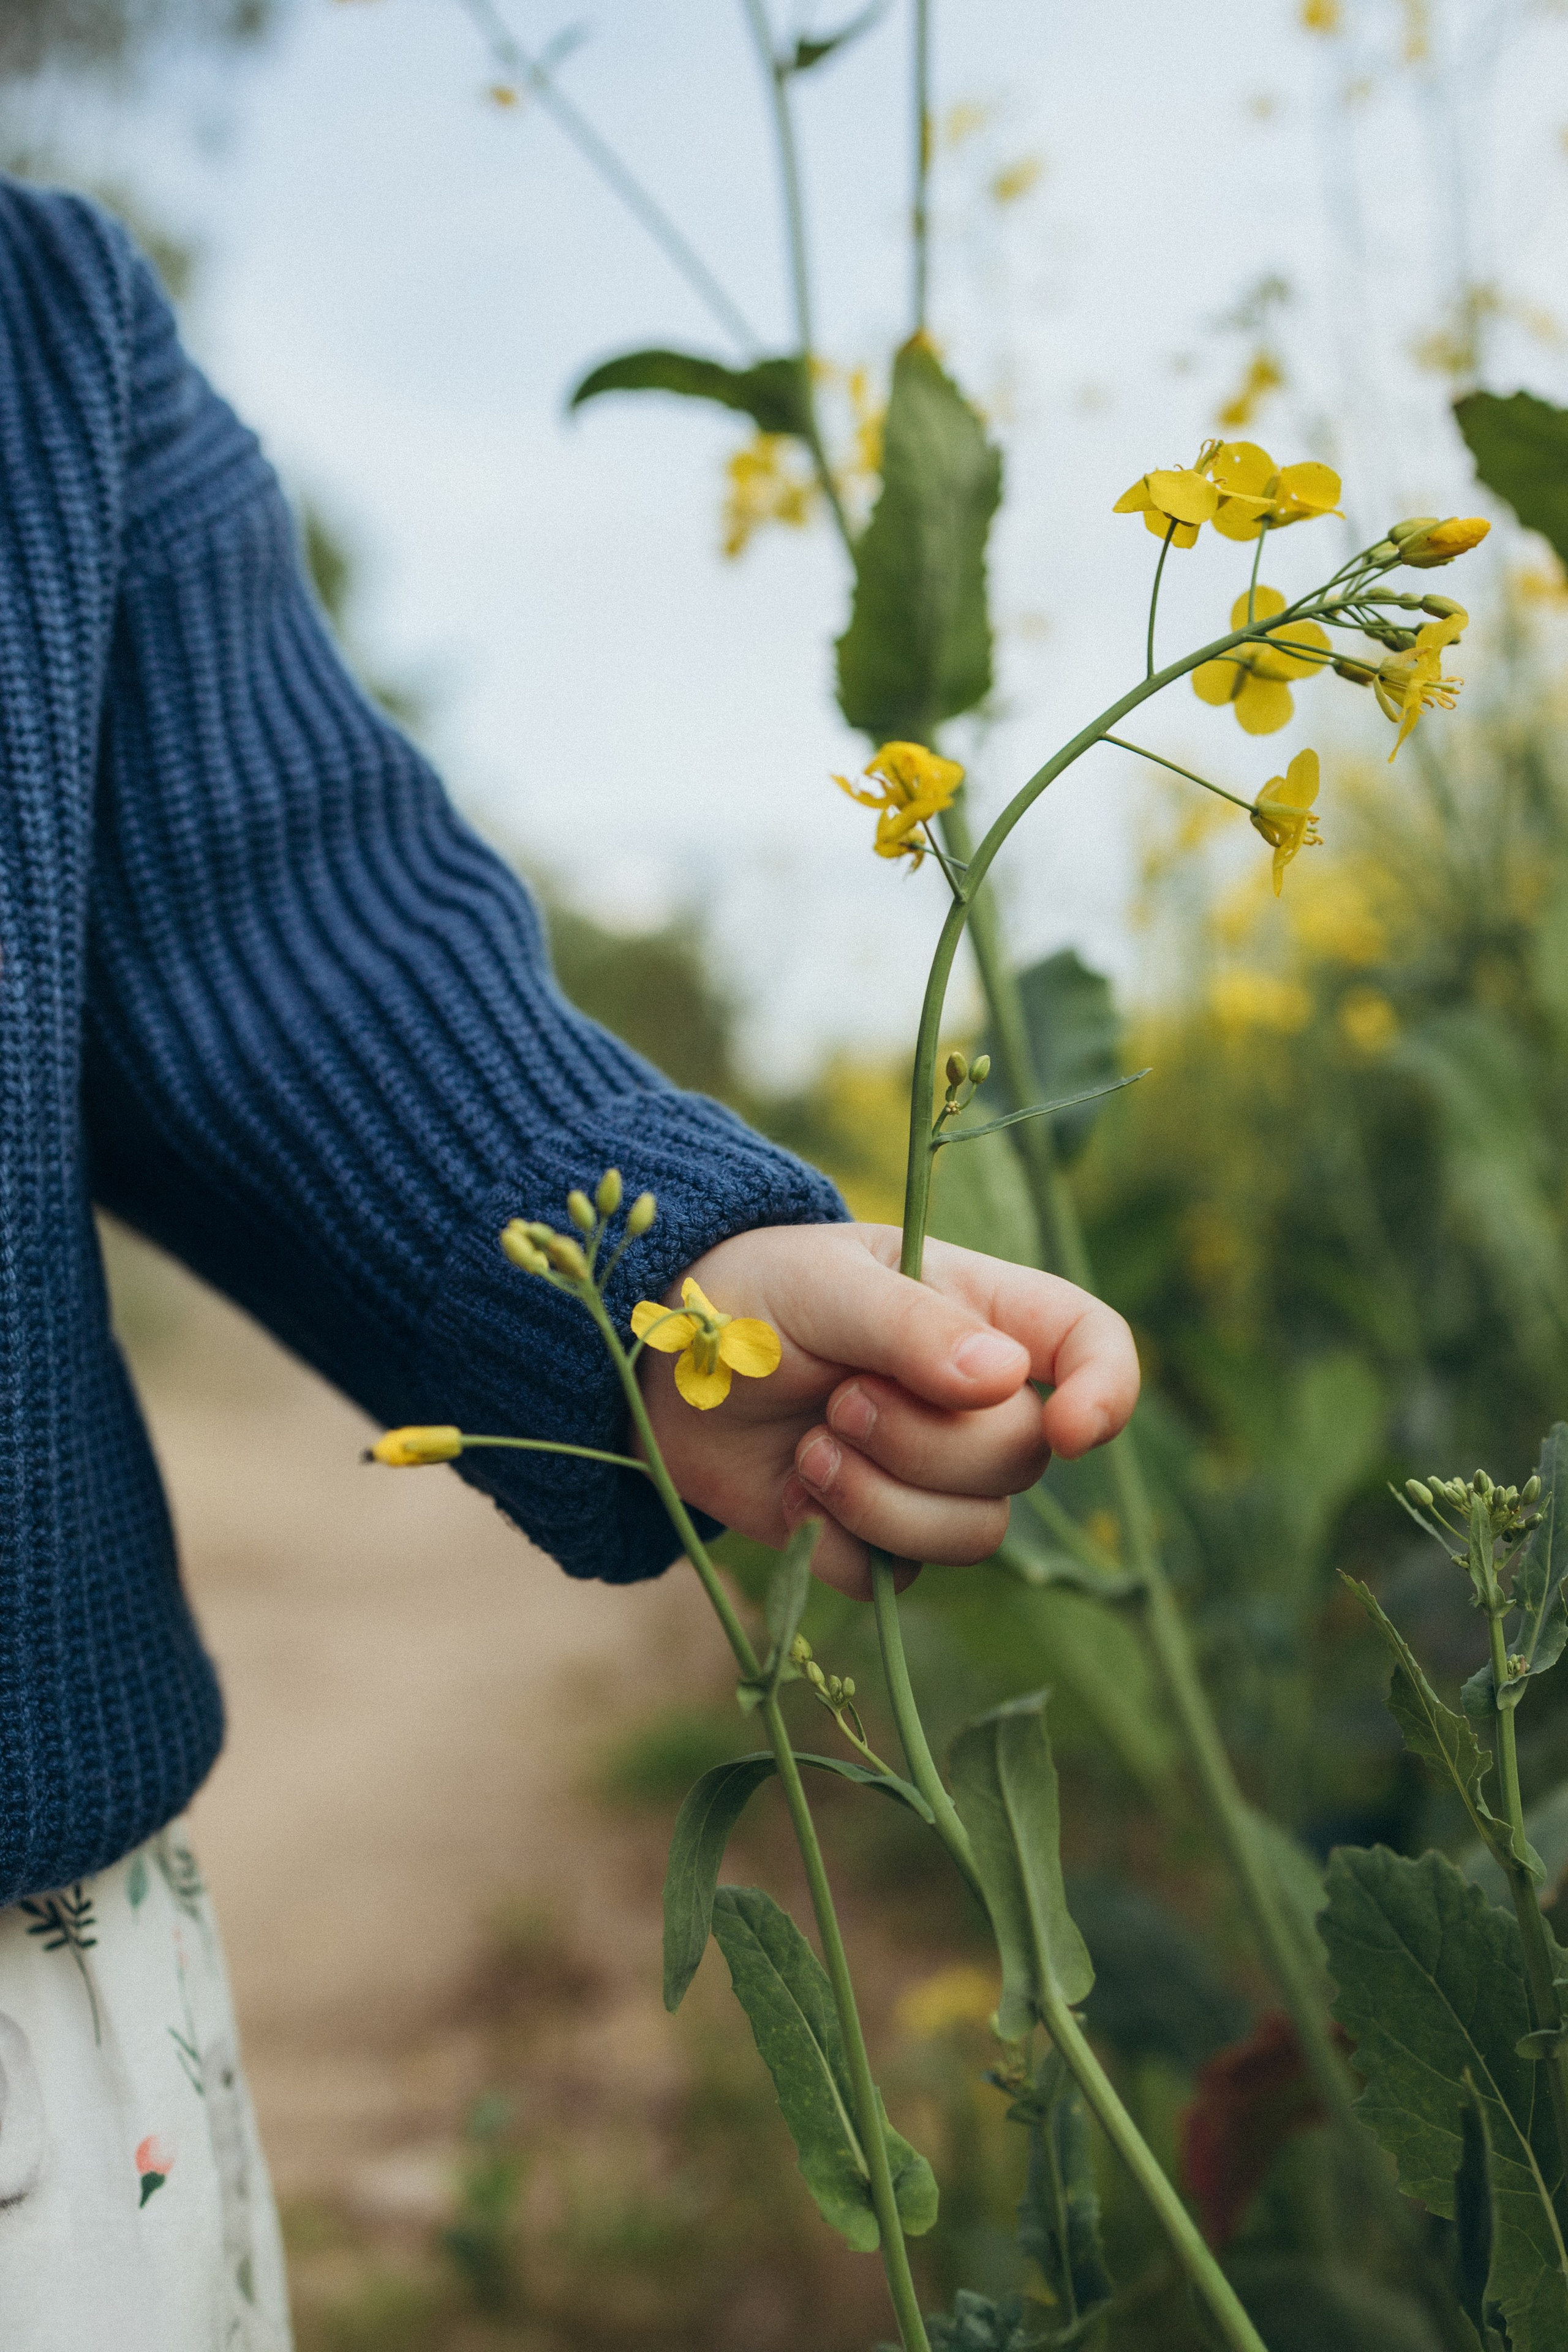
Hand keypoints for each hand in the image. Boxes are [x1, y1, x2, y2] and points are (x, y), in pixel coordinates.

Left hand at [635, 1221, 1138, 1597]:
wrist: (662, 1364)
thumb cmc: (752, 1294)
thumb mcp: (827, 1286)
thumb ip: (912, 1327)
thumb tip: (1007, 1379)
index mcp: (984, 1313)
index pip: (1092, 1346)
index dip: (1107, 1392)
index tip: (1070, 1429)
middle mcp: (974, 1400)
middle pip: (1022, 1459)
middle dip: (925, 1444)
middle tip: (840, 1401)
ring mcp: (928, 1475)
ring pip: (971, 1535)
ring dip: (881, 1501)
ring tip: (810, 1451)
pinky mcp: (873, 1535)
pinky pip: (893, 1577)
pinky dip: (834, 1545)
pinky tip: (790, 1491)